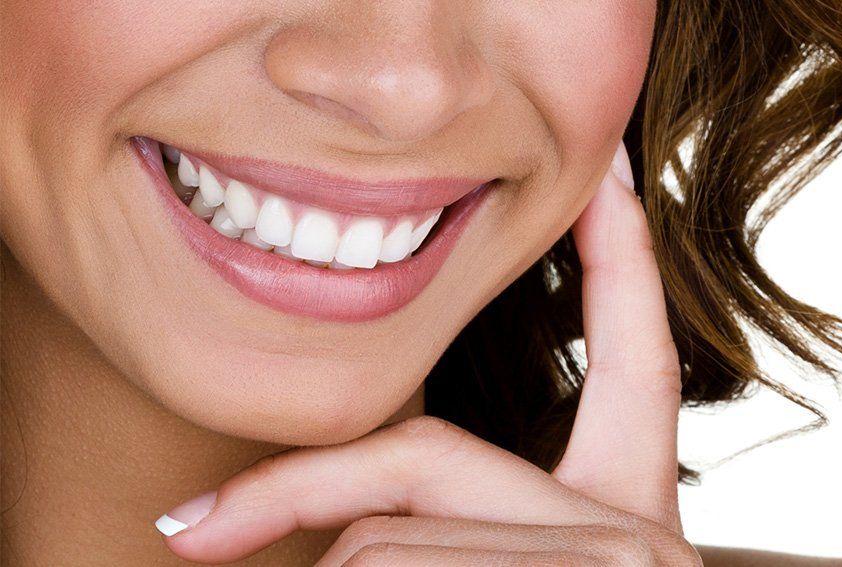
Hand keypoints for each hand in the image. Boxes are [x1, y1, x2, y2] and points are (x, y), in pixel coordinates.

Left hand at [156, 141, 701, 565]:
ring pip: (382, 544)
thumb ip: (452, 527)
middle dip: (298, 490)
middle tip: (190, 534)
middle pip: (423, 462)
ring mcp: (621, 564)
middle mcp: (640, 531)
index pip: (639, 356)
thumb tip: (343, 538)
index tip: (610, 180)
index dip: (625, 262)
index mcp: (630, 511)